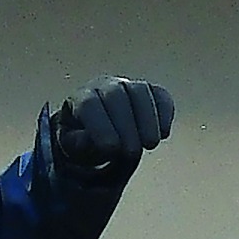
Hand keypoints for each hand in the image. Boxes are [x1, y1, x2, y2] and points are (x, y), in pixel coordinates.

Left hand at [53, 75, 174, 170]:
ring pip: (139, 91)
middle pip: (115, 96)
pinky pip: (160, 95)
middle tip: (132, 153)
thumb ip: (80, 143)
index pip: (88, 105)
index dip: (101, 126)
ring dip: (147, 119)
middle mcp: (102, 85)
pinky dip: (164, 113)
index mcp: (78, 97)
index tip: (112, 149)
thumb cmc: (82, 138)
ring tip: (150, 145)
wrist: (96, 131)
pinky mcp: (149, 91)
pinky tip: (163, 134)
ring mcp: (127, 85)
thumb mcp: (74, 145)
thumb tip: (93, 141)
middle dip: (126, 125)